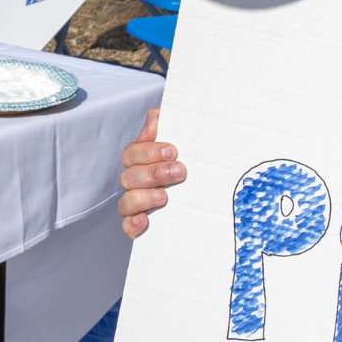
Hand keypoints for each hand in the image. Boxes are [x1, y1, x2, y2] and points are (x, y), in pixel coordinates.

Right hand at [118, 107, 186, 238]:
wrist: (216, 197)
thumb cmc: (196, 165)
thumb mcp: (189, 143)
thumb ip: (171, 125)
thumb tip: (156, 115)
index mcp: (143, 161)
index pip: (133, 153)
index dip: (148, 151)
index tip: (173, 151)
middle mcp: (136, 182)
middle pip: (129, 176)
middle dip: (153, 173)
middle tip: (179, 172)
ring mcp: (137, 205)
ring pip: (125, 201)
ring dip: (143, 197)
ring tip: (165, 197)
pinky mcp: (141, 226)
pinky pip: (127, 227)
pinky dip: (132, 224)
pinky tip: (144, 221)